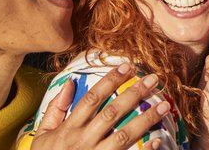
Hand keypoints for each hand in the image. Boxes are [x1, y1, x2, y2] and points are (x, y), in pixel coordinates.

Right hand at [28, 63, 169, 149]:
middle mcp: (83, 141)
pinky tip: (157, 140)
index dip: (110, 81)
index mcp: (69, 129)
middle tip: (154, 79)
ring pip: (123, 136)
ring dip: (146, 119)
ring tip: (165, 105)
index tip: (127, 67)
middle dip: (134, 94)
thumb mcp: (43, 135)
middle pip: (112, 113)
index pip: (92, 98)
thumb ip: (55, 109)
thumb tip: (69, 83)